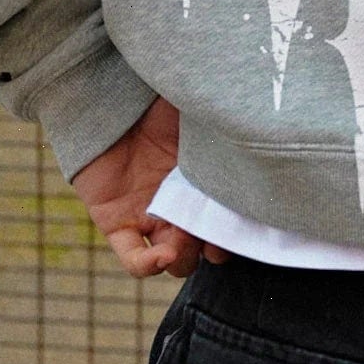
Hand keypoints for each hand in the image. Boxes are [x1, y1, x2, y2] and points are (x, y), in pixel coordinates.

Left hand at [69, 96, 230, 279]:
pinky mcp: (118, 223)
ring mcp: (150, 217)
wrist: (108, 97)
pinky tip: (160, 256)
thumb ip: (226, 125)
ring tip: (183, 233)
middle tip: (213, 234)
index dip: (237, 232)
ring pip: (176, 260)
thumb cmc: (158, 97)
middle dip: (213, 247)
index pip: (227, 221)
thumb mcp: (200, 112)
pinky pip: (134, 259)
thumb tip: (255, 124)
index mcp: (203, 180)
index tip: (246, 227)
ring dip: (184, 255)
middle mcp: (180, 203)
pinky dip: (148, 266)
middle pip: (205, 247)